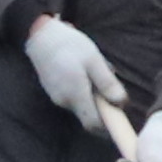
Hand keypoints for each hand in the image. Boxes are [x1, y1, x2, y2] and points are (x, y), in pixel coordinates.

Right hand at [24, 15, 121, 132]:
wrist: (40, 35)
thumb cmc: (69, 45)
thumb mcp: (94, 61)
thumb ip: (107, 83)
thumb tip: (121, 103)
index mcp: (75, 95)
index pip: (93, 124)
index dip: (109, 125)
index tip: (121, 114)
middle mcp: (64, 101)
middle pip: (90, 114)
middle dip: (104, 105)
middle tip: (111, 84)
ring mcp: (57, 97)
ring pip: (83, 104)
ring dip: (95, 95)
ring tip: (97, 72)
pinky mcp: (54, 91)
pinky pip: (75, 97)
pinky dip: (85, 90)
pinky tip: (86, 71)